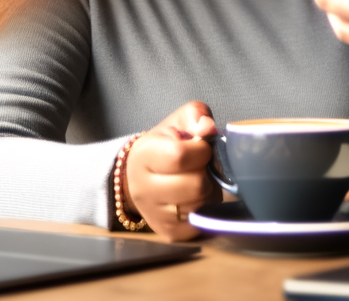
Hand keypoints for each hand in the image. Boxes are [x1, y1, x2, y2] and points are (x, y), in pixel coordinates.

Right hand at [122, 101, 219, 240]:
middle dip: (207, 173)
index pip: (180, 156)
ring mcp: (154, 215)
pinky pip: (201, 223)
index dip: (201, 150)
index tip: (201, 147)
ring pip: (201, 205)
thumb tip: (209, 128)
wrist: (140, 176)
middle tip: (201, 167)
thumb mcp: (178, 121)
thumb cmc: (164, 144)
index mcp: (144, 156)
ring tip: (198, 181)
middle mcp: (143, 189)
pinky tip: (195, 198)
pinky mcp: (168, 233)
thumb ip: (196, 116)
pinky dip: (205, 209)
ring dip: (208, 192)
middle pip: (196, 185)